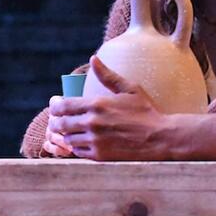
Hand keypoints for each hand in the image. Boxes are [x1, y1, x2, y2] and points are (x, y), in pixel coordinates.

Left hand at [47, 58, 169, 160]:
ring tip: (73, 132)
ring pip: (68, 139)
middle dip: (56, 122)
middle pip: (61, 123)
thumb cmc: (146, 111)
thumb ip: (108, 75)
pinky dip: (78, 147)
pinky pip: (79, 152)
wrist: (160, 138)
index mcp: (97, 104)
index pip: (63, 106)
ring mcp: (95, 141)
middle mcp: (92, 123)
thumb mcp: (129, 89)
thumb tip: (93, 59)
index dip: (55, 106)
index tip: (56, 106)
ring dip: (68, 135)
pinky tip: (84, 142)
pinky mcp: (100, 156)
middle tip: (59, 121)